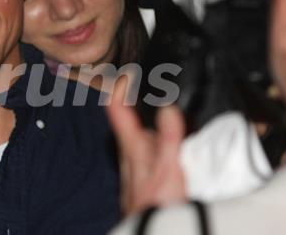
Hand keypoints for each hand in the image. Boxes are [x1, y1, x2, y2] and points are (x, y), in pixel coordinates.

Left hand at [106, 77, 186, 214]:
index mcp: (132, 147)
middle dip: (130, 98)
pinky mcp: (144, 177)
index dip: (118, 86)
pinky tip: (165, 137)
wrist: (153, 234)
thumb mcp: (168, 170)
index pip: (117, 109)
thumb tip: (167, 107)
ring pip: (137, 134)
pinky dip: (154, 137)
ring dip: (144, 118)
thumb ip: (168, 140)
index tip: (124, 68)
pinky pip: (147, 149)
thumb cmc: (157, 205)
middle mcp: (130, 153)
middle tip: (139, 77)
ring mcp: (136, 166)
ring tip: (155, 100)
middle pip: (126, 119)